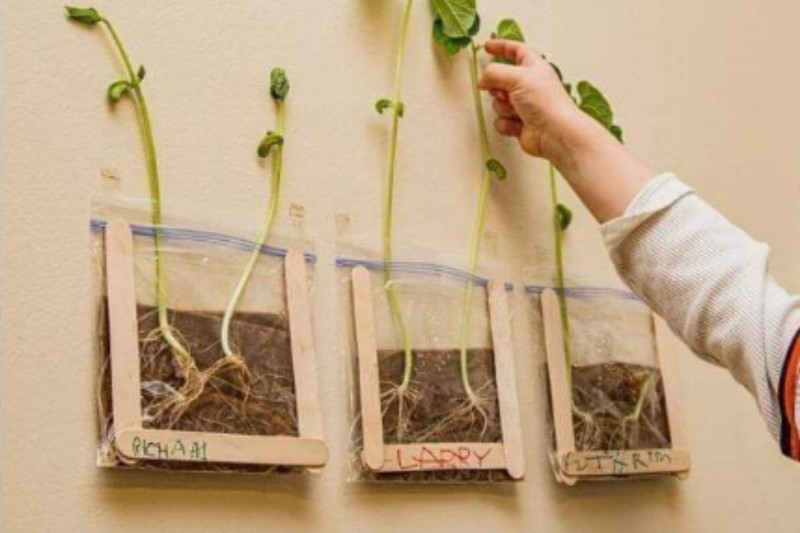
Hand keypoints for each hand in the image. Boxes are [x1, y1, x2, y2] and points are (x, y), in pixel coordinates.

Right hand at [479, 39, 597, 166]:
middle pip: (502, 80)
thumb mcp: (517, 77)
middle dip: (498, 87)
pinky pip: (501, 121)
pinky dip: (507, 123)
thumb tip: (483, 79)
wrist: (555, 133)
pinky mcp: (520, 123)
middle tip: (503, 91)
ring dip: (503, 107)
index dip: (501, 47)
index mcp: (534, 67)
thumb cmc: (544, 101)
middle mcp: (529, 85)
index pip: (516, 50)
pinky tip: (519, 125)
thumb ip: (494, 72)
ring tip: (517, 111)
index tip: (487, 46)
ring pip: (499, 102)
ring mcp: (524, 105)